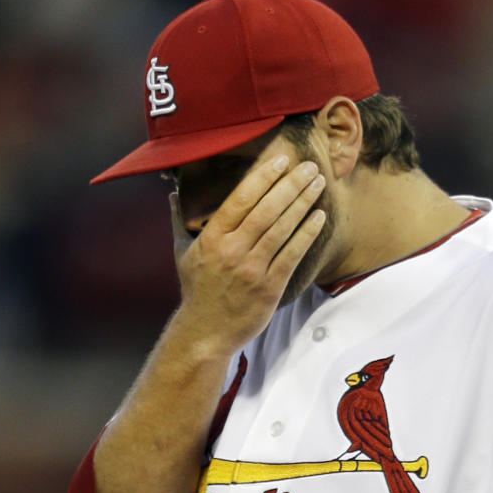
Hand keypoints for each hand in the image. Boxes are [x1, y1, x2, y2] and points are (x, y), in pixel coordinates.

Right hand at [171, 153, 326, 352]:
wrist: (206, 333)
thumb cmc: (196, 291)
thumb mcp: (182, 253)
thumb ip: (180, 221)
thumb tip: (173, 194)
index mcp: (212, 238)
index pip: (241, 199)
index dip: (264, 177)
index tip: (282, 160)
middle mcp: (232, 250)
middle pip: (266, 209)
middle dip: (290, 184)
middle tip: (310, 166)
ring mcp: (252, 269)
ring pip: (281, 229)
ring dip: (302, 203)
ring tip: (318, 184)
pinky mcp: (269, 287)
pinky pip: (291, 255)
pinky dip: (306, 234)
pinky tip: (318, 217)